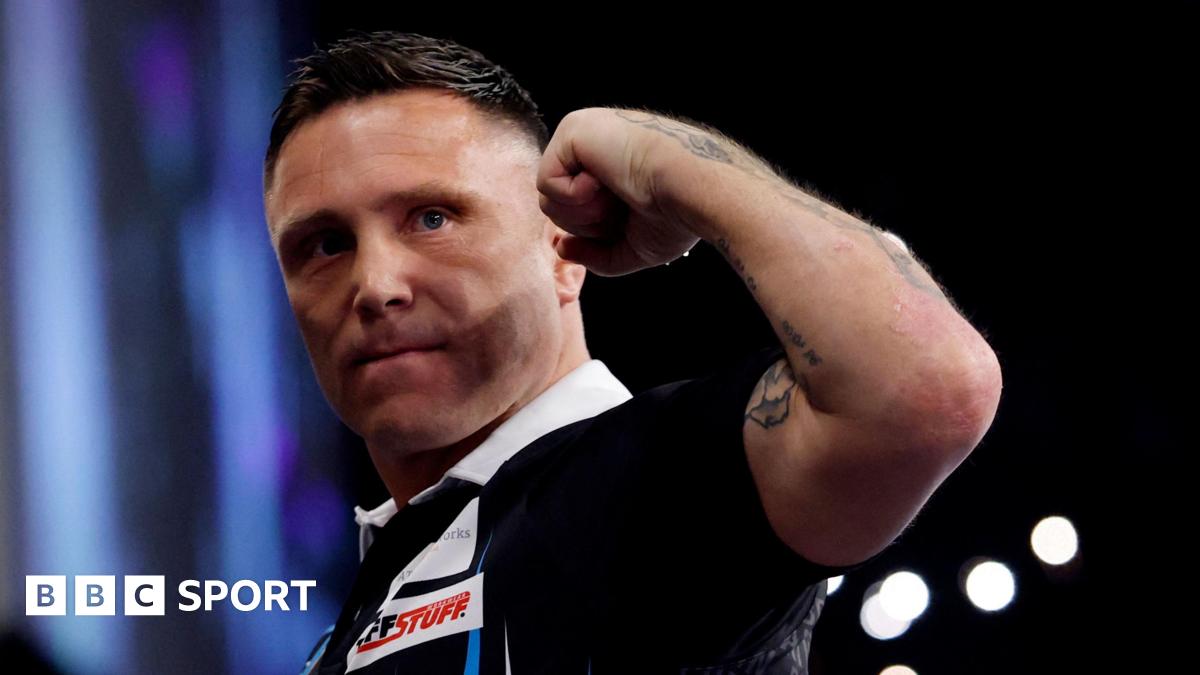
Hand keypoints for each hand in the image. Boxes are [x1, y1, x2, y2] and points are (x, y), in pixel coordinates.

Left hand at [536, 108, 699, 275]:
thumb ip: (595, 252)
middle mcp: (593, 144)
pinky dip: (576, 197)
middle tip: (623, 206)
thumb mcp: (634, 245)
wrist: (691, 189)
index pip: (575, 207)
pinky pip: (546, 183)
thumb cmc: (676, 215)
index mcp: (609, 162)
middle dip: (589, 224)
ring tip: (617, 193)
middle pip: (557, 206)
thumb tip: (560, 248)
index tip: (629, 218)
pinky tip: (605, 182)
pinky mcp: (571, 131)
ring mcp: (581, 133)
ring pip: (548, 199)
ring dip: (584, 212)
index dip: (595, 227)